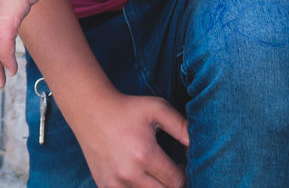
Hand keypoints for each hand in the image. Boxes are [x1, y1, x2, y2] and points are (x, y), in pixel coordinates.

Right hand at [68, 90, 189, 187]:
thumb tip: (199, 145)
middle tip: (170, 171)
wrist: (90, 110)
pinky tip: (140, 177)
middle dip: (171, 184)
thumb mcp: (157, 108)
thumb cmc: (127, 108)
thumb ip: (182, 126)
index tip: (181, 165)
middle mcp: (128, 174)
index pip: (176, 182)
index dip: (184, 174)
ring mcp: (114, 184)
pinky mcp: (104, 187)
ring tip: (155, 174)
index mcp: (144, 155)